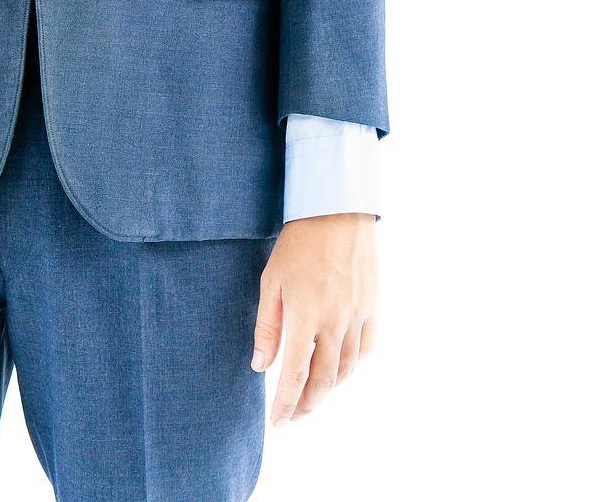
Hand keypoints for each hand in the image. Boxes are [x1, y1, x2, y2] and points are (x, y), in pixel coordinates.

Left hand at [251, 212, 377, 426]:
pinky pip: (366, 349)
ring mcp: (357, 316)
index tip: (277, 421)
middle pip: (323, 382)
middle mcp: (334, 322)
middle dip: (307, 406)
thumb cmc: (298, 243)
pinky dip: (352, 366)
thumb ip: (267, 326)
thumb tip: (260, 365)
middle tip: (294, 417)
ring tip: (313, 397)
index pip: (295, 375)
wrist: (337, 211)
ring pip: (346, 370)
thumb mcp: (271, 280)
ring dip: (330, 390)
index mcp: (304, 316)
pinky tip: (340, 370)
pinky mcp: (372, 307)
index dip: (286, 404)